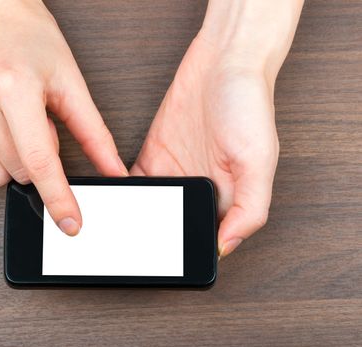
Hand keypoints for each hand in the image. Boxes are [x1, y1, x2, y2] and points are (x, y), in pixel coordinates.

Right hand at [0, 0, 127, 234]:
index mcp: (14, 89)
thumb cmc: (32, 40)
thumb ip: (94, 134)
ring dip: (13, 165)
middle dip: (39, 161)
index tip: (71, 224)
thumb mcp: (71, 83)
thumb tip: (113, 171)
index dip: (59, 199)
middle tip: (39, 126)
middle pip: (19, 172)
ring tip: (16, 129)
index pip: (40, 163)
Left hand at [130, 36, 278, 256]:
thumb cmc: (247, 105)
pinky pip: (135, 182)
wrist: (223, 62)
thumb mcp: (259, 161)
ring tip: (118, 227)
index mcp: (228, 198)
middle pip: (174, 224)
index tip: (168, 260)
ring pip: (151, 207)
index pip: (206, 236)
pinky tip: (113, 198)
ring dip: (136, 216)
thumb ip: (249, 208)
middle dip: (155, 237)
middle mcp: (201, 189)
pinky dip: (123, 191)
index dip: (189, 251)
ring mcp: (175, 173)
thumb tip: (227, 246)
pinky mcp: (155, 155)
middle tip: (134, 247)